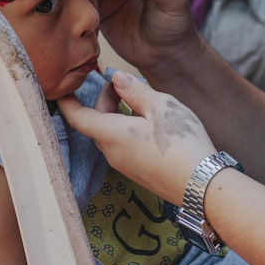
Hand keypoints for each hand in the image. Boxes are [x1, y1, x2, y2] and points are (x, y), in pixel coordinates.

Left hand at [59, 71, 216, 202]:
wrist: (201, 185)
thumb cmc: (181, 143)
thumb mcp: (161, 106)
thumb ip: (135, 90)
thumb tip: (117, 78)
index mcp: (111, 135)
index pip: (78, 117)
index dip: (68, 102)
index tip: (63, 89)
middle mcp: (112, 153)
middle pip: (97, 123)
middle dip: (105, 99)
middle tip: (124, 83)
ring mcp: (125, 165)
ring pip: (111, 134)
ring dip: (118, 114)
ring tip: (142, 100)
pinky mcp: (139, 172)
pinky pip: (124, 145)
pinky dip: (128, 128)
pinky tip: (151, 122)